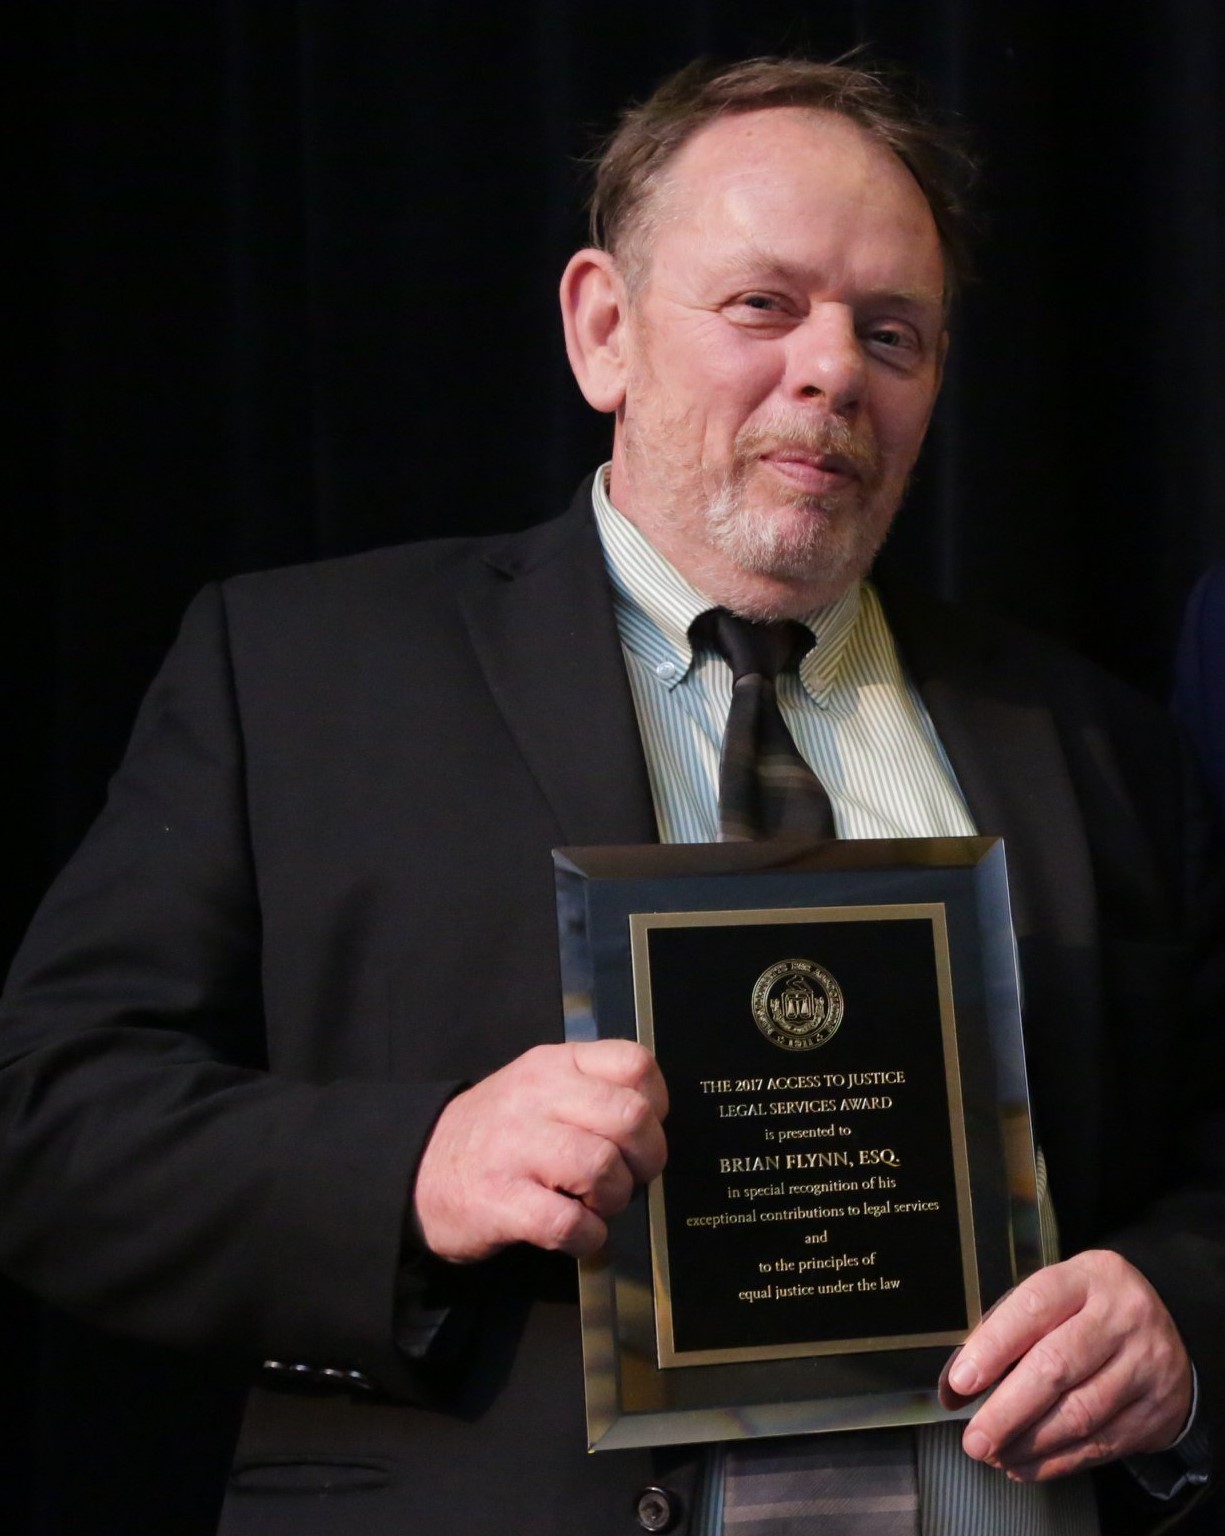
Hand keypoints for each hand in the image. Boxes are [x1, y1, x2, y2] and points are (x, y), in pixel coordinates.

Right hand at [413, 1040, 667, 1262]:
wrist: (418, 1169)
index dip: (656, 1105)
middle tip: (629, 1177)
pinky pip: (569, 1222)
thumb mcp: (539, 1088)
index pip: (635, 1064)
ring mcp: (515, 1148)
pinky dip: (587, 1237)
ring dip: (614, 1199)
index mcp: (555, 1065)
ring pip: (603, 1167)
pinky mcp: (500, 1201)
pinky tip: (576, 1233)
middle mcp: (536, 1097)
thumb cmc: (496, 1133)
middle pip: (630, 1118)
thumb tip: (653, 1123)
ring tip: (596, 1206)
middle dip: (647, 1159)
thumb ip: (592, 1090)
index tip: (643, 1132)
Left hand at [943, 1249, 1191, 1481]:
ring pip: (1080, 1414)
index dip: (993, 1347)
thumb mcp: (1057, 1297)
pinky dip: (1057, 1461)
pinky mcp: (1156, 1411)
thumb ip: (1009, 1330)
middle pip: (1056, 1367)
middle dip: (1007, 1411)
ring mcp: (1144, 1366)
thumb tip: (957, 1386)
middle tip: (975, 1438)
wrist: (1169, 1326)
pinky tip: (1026, 1464)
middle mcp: (1121, 1319)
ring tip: (995, 1453)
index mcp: (1086, 1279)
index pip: (1033, 1308)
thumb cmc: (1090, 1310)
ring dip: (1029, 1442)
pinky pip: (1101, 1444)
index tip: (961, 1382)